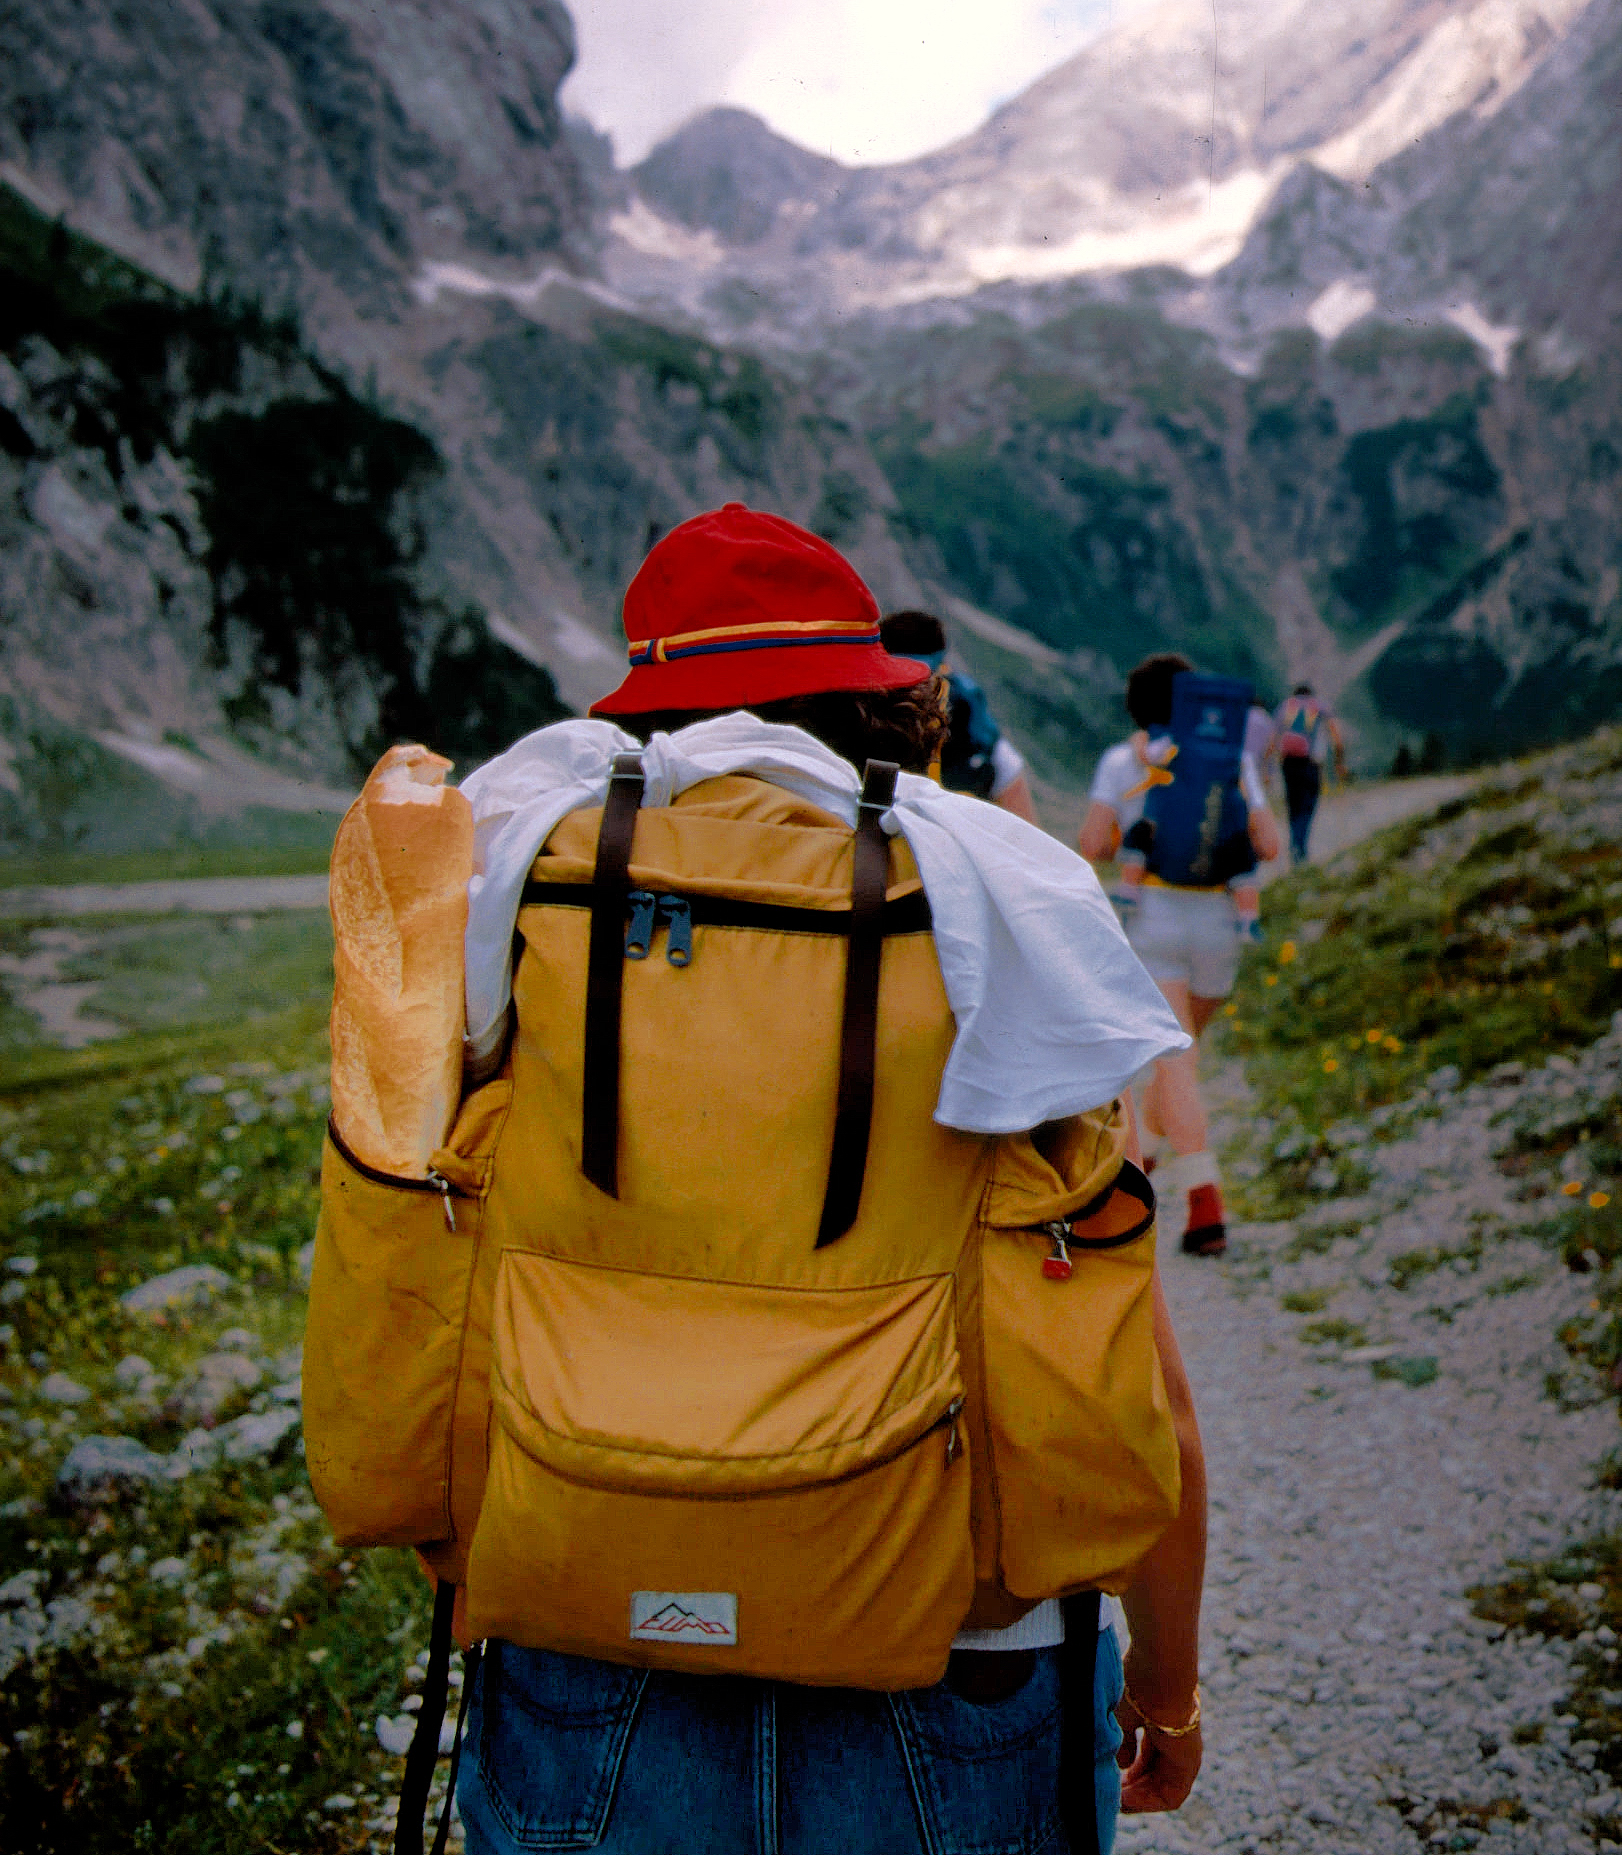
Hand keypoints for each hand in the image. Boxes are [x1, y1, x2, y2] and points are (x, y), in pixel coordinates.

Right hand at [1114, 1691, 1202, 1813]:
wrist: (1159, 1675)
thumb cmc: (1138, 1686)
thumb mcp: (1124, 1716)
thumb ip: (1124, 1742)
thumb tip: (1122, 1764)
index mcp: (1161, 1724)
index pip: (1147, 1756)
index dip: (1128, 1770)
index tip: (1109, 1776)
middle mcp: (1175, 1742)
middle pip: (1153, 1774)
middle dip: (1131, 1787)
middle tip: (1109, 1796)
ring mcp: (1184, 1754)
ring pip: (1161, 1787)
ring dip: (1138, 1798)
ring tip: (1114, 1801)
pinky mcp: (1190, 1765)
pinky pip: (1171, 1796)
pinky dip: (1149, 1802)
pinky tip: (1126, 1800)